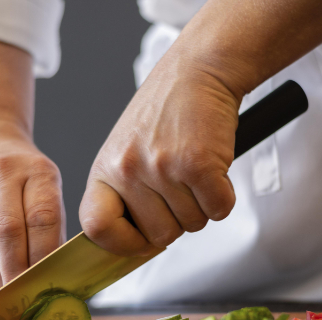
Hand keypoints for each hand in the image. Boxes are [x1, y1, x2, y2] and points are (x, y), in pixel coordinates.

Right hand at [0, 39, 64, 300]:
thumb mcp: (45, 181)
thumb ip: (49, 221)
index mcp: (36, 170)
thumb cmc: (23, 172)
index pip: (43, 218)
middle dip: (18, 276)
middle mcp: (0, 176)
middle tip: (29, 308)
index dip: (46, 257)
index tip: (53, 288)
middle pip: (8, 234)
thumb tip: (58, 277)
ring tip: (9, 312)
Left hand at [79, 0, 321, 255]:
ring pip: (193, 225)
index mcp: (105, 169)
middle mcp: (128, 170)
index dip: (122, 243)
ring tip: (195, 168)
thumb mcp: (127, 150)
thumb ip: (126, 194)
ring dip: (202, 204)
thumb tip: (136, 247)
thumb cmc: (165, 112)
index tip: (140, 241)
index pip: (97, 229)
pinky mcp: (198, 164)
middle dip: (177, 220)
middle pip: (159, 237)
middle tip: (181, 186)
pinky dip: (224, 196)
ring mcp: (163, 167)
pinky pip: (219, 209)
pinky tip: (214, 169)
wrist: (198, 70)